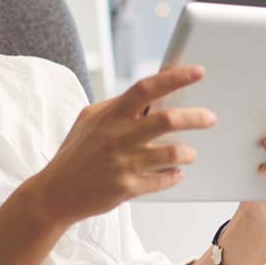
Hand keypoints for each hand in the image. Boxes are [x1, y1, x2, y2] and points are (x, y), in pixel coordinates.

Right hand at [32, 65, 216, 226]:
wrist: (55, 193)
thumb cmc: (75, 153)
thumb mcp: (89, 120)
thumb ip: (116, 106)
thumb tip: (150, 95)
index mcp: (110, 115)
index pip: (146, 88)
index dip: (174, 77)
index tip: (197, 71)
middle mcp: (118, 136)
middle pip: (168, 119)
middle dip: (196, 117)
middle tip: (210, 117)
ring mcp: (124, 163)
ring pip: (173, 152)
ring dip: (188, 152)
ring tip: (191, 153)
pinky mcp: (127, 188)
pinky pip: (164, 179)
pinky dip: (174, 175)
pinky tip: (175, 173)